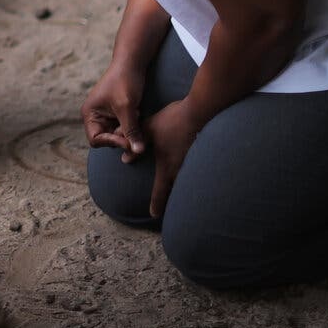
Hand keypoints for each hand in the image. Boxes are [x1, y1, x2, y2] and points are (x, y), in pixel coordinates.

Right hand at [82, 63, 146, 159]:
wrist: (132, 63)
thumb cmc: (125, 81)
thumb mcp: (127, 107)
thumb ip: (131, 130)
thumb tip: (137, 152)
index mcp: (90, 114)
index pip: (96, 140)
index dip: (111, 142)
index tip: (128, 141)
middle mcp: (95, 116)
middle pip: (107, 139)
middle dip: (121, 136)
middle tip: (135, 126)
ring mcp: (107, 116)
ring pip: (118, 134)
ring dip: (128, 130)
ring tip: (137, 115)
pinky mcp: (118, 114)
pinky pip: (124, 128)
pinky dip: (132, 125)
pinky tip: (138, 112)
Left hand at [144, 100, 201, 217]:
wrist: (201, 112)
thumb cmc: (172, 122)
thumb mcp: (148, 130)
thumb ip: (136, 146)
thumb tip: (125, 158)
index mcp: (167, 168)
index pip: (160, 192)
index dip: (156, 204)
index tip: (153, 215)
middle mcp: (181, 170)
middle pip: (175, 191)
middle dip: (170, 199)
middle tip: (166, 206)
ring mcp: (194, 164)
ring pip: (186, 181)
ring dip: (182, 187)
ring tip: (179, 190)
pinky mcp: (203, 155)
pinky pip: (195, 169)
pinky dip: (191, 173)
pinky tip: (192, 168)